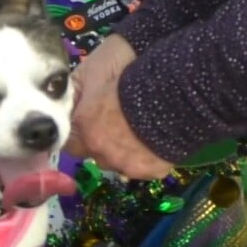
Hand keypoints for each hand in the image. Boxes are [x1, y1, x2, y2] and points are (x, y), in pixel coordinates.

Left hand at [66, 35, 173, 179]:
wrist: (179, 91)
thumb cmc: (135, 76)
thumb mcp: (94, 75)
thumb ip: (77, 95)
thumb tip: (67, 103)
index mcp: (85, 128)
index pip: (69, 142)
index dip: (80, 132)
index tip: (88, 124)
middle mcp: (100, 151)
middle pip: (93, 153)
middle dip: (101, 142)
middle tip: (118, 124)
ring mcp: (125, 164)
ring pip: (117, 162)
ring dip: (124, 150)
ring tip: (140, 132)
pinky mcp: (149, 171)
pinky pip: (143, 167)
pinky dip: (148, 156)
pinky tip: (156, 141)